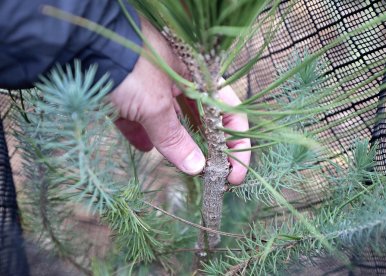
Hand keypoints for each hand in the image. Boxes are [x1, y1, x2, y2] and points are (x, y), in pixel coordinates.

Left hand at [109, 18, 249, 184]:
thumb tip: (196, 168)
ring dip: (178, 144)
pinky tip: (144, 148)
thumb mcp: (154, 104)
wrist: (78, 45)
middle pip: (204, 119)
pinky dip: (145, 135)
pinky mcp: (129, 95)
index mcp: (197, 75)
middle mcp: (180, 79)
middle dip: (208, 149)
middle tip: (210, 177)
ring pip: (174, 121)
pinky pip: (143, 119)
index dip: (238, 144)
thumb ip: (175, 138)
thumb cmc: (127, 66)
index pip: (230, 111)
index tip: (235, 175)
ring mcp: (154, 86)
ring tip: (182, 169)